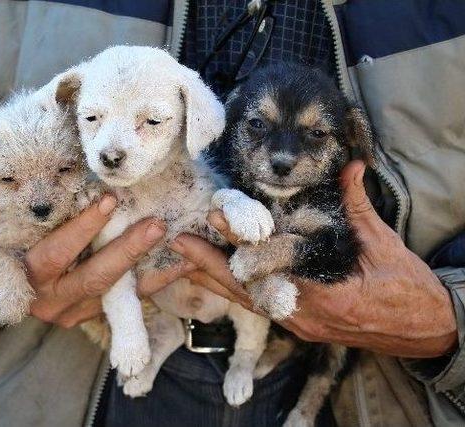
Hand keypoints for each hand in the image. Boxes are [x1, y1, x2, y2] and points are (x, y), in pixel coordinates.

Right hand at [0, 193, 192, 327]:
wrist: (7, 294)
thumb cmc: (4, 255)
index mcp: (30, 276)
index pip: (56, 252)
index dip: (81, 228)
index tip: (108, 201)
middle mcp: (56, 299)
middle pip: (95, 277)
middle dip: (126, 251)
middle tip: (156, 225)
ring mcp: (79, 310)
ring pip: (119, 294)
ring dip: (153, 272)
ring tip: (184, 249)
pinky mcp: (97, 313)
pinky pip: (131, 300)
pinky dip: (156, 282)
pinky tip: (182, 264)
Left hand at [170, 161, 457, 357]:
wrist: (422, 329)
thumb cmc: (406, 287)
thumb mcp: (383, 244)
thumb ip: (358, 207)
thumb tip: (352, 168)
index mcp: (327, 293)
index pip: (274, 262)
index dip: (242, 240)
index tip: (216, 218)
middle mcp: (305, 313)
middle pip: (247, 288)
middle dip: (211, 263)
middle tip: (180, 242)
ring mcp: (299, 323)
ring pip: (247, 301)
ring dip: (215, 278)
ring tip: (184, 259)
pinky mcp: (297, 325)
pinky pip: (257, 307)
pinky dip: (234, 290)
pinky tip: (213, 278)